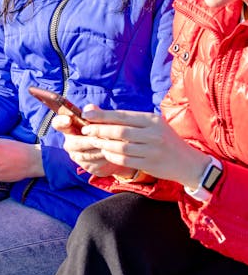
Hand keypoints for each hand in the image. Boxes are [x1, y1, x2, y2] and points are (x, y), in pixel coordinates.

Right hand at [52, 105, 131, 177]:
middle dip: (92, 139)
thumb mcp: (100, 120)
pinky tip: (115, 152)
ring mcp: (77, 156)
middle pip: (76, 142)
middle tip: (106, 136)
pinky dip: (108, 156)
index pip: (58, 123)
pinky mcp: (87, 166)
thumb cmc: (103, 132)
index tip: (68, 120)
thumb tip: (90, 108)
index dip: (61, 122)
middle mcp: (69, 143)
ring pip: (88, 153)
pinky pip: (97, 161)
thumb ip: (95, 113)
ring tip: (115, 143)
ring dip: (103, 148)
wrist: (113, 152)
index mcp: (69, 128)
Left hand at [78, 107, 210, 187]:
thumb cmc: (163, 139)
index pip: (123, 116)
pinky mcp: (150, 164)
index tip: (86, 115)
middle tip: (86, 130)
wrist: (188, 162)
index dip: (102, 116)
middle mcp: (154, 134)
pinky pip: (124, 160)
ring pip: (120, 147)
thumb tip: (92, 109)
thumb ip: (123, 118)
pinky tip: (105, 152)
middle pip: (120, 131)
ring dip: (103, 144)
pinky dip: (111, 156)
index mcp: (153, 120)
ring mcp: (152, 150)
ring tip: (93, 141)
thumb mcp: (149, 124)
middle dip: (99, 130)